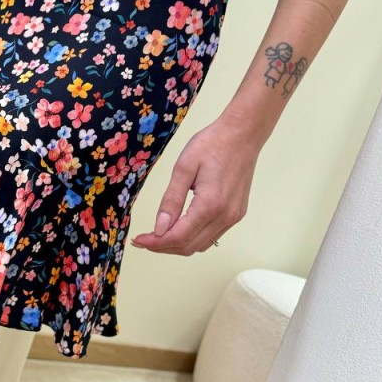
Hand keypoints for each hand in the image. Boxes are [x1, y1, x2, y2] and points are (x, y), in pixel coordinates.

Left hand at [131, 114, 261, 254]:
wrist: (242, 134)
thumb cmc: (212, 144)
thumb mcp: (183, 168)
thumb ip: (171, 200)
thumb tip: (159, 228)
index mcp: (210, 204)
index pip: (178, 237)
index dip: (155, 243)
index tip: (138, 240)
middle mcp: (225, 216)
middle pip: (189, 246)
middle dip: (163, 247)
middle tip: (143, 240)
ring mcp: (233, 217)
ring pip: (200, 245)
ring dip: (177, 244)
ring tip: (157, 236)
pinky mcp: (236, 214)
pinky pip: (211, 236)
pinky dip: (192, 238)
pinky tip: (178, 228)